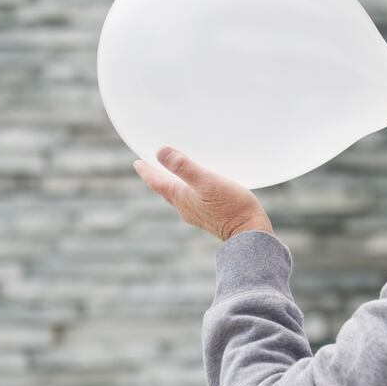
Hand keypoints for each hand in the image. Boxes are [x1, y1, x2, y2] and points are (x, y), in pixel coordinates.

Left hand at [132, 146, 274, 241]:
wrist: (250, 233)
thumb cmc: (230, 207)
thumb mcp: (206, 181)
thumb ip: (183, 167)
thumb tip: (160, 152)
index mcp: (181, 198)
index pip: (157, 183)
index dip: (146, 171)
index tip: (137, 163)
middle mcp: (186, 208)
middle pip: (166, 190)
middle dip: (158, 178)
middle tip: (151, 167)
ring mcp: (198, 214)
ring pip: (180, 197)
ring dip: (174, 185)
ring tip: (173, 176)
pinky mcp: (211, 217)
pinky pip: (193, 201)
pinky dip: (189, 191)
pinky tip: (199, 189)